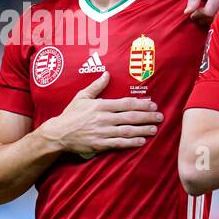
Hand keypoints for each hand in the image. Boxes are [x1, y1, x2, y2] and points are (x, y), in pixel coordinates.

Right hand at [38, 71, 162, 157]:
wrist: (58, 133)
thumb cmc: (71, 114)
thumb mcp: (82, 96)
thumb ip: (97, 86)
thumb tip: (107, 74)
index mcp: (101, 105)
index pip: (125, 103)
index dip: (141, 104)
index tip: (152, 104)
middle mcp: (103, 118)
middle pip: (130, 117)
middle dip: (147, 117)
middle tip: (160, 117)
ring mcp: (102, 132)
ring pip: (127, 130)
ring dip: (142, 130)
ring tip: (154, 129)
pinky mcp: (99, 144)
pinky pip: (118, 143)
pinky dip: (130, 143)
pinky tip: (141, 141)